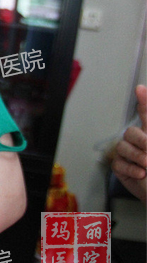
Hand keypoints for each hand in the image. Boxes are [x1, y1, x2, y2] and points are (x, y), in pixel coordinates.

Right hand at [112, 85, 146, 202]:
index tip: (141, 89)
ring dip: (136, 157)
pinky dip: (129, 168)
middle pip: (131, 131)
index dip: (144, 101)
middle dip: (140, 141)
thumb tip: (145, 102)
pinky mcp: (122, 168)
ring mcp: (131, 156)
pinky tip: (140, 173)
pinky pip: (118, 162)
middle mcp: (143, 143)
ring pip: (122, 146)